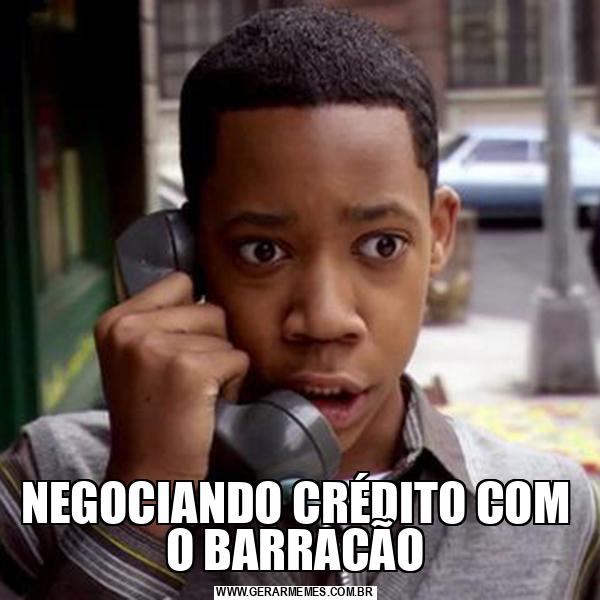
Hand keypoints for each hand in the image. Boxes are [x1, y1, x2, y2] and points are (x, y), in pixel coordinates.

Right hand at [94, 272, 248, 485]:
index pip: (181, 283)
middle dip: (213, 343)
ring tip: (196, 393)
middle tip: (189, 379)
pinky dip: (234, 383)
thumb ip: (161, 320)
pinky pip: (238, 358)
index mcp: (115, 320)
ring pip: (226, 334)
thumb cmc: (152, 414)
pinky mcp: (187, 369)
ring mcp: (156, 347)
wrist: (148, 473)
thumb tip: (203, 287)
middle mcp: (129, 328)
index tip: (182, 350)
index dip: (193, 315)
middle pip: (210, 308)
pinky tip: (208, 404)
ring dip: (223, 364)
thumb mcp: (137, 357)